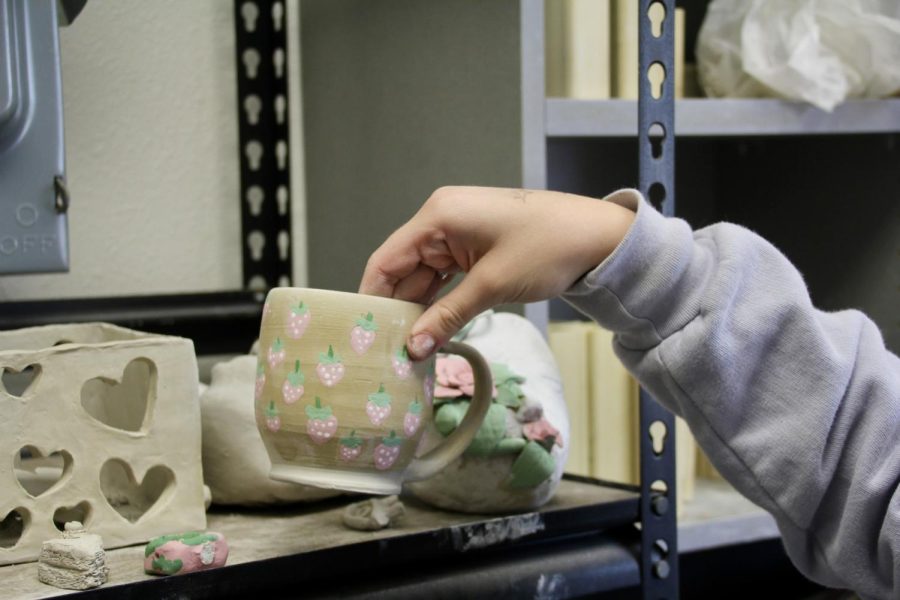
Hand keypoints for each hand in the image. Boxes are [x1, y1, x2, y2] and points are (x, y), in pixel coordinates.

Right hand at [359, 186, 635, 358]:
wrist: (598, 237)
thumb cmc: (547, 248)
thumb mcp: (492, 286)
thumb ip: (447, 317)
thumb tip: (413, 348)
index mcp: (438, 216)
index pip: (386, 259)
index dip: (371, 297)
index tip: (362, 334)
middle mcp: (441, 218)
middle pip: (402, 268)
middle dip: (396, 309)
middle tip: (387, 350)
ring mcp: (458, 231)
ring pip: (424, 275)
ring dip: (419, 308)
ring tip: (408, 347)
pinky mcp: (474, 244)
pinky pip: (445, 274)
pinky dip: (439, 300)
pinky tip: (433, 329)